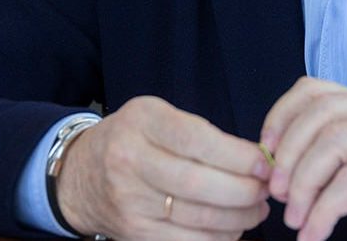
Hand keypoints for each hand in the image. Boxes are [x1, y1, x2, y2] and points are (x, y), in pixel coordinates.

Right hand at [57, 96, 271, 239]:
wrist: (79, 175)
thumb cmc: (134, 140)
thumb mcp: (158, 117)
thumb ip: (202, 134)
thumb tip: (257, 160)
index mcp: (142, 122)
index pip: (197, 140)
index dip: (238, 156)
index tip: (264, 164)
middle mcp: (130, 160)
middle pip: (199, 183)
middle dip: (244, 191)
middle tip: (267, 190)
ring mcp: (130, 201)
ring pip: (197, 217)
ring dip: (239, 218)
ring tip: (258, 209)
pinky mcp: (134, 233)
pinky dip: (219, 238)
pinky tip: (234, 228)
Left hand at [261, 77, 346, 240]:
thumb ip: (331, 167)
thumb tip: (279, 171)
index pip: (316, 90)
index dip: (281, 117)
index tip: (264, 155)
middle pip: (320, 112)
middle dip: (287, 154)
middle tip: (278, 194)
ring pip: (333, 143)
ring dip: (303, 185)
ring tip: (296, 219)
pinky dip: (324, 210)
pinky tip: (315, 233)